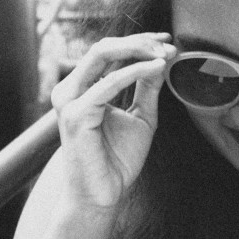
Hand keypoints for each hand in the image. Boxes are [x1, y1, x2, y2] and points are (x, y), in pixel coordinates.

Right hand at [50, 34, 172, 212]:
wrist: (103, 196)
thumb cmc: (117, 160)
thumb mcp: (141, 117)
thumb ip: (147, 89)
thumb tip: (161, 61)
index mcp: (82, 88)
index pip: (109, 52)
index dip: (139, 43)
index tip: (167, 42)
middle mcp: (71, 89)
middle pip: (104, 47)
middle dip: (140, 42)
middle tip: (169, 46)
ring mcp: (70, 100)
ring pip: (102, 54)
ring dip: (138, 50)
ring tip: (165, 54)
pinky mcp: (76, 114)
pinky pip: (108, 84)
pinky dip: (135, 71)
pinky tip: (156, 68)